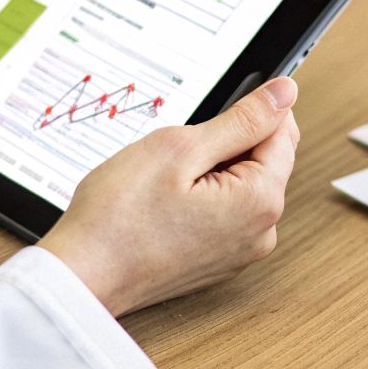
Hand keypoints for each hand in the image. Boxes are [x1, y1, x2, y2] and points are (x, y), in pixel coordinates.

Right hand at [39, 77, 300, 315]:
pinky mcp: (217, 261)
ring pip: (240, 185)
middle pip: (263, 161)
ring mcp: (239, 252)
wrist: (83, 274)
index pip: (283, 133)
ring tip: (165, 181)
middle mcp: (261, 233)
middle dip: (225, 143)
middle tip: (176, 151)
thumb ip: (242, 119)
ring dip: (210, 169)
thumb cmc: (120, 215)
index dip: (249, 110)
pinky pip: (223, 212)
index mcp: (260, 201)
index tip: (214, 110)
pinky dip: (200, 197)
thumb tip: (284, 94)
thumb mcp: (182, 147)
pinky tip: (164, 203)